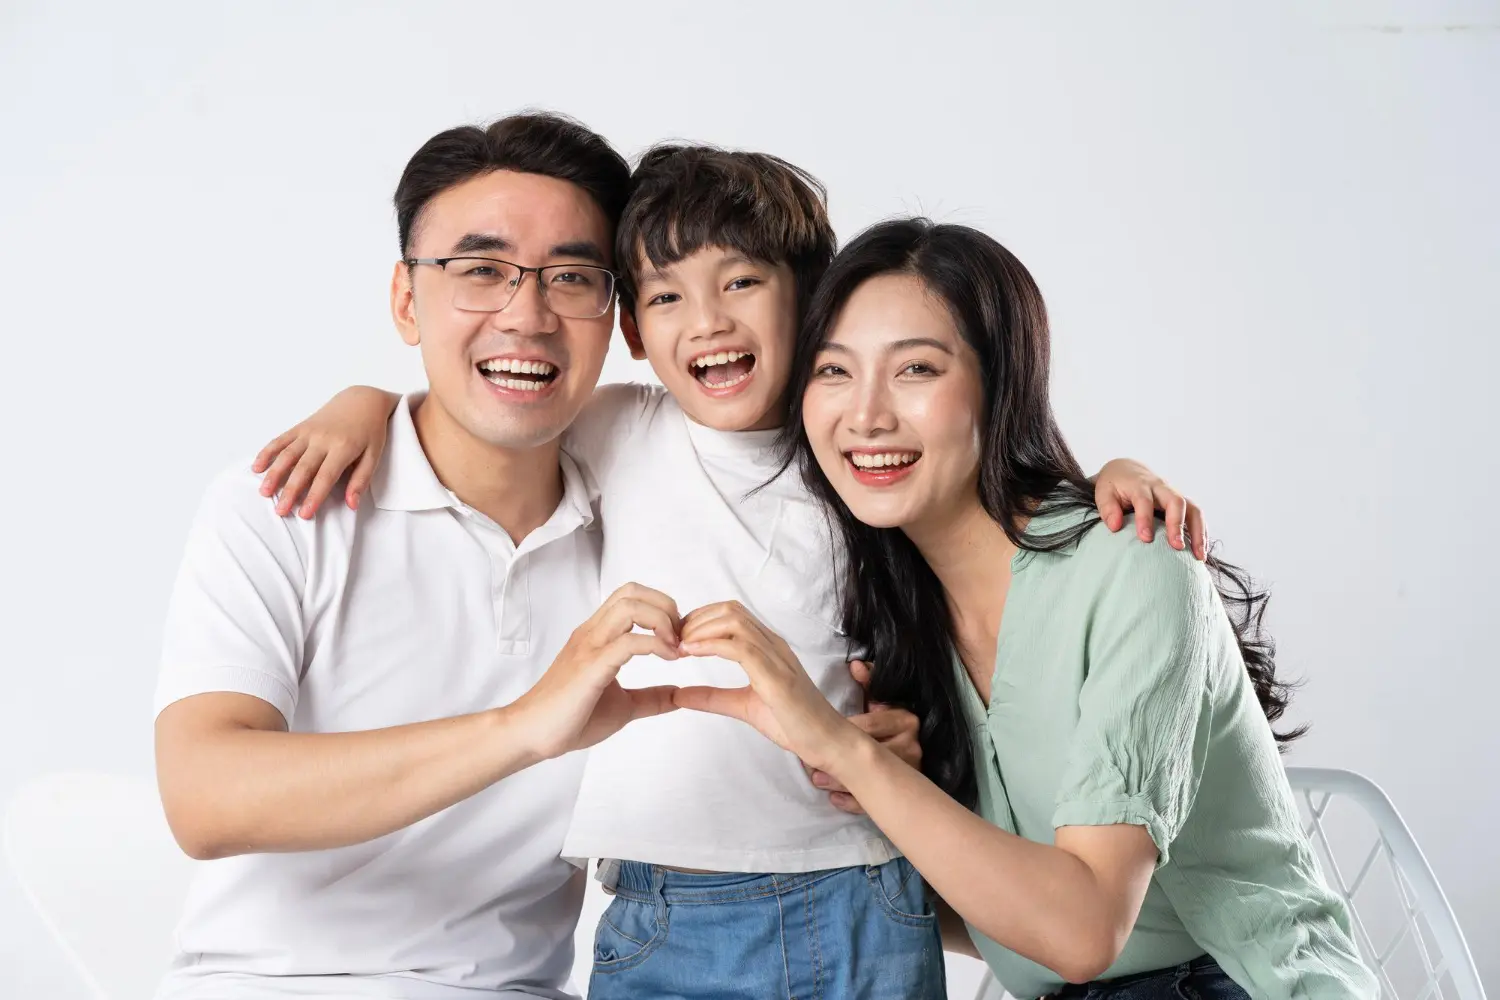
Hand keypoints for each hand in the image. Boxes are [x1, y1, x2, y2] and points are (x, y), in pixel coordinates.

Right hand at [253, 386, 398, 517]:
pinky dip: (267, 452)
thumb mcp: (374, 455)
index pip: (325, 476)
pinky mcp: (300, 426)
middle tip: (280, 510)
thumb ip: (361, 480)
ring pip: (287, 454)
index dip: (314, 496)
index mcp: (343, 447)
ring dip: (274, 474)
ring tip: (264, 492)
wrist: (362, 400)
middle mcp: (323, 439)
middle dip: (290, 491)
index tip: (304, 514)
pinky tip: (257, 467)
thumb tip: (351, 504)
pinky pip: (280, 440)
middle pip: (303, 468)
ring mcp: (309, 431)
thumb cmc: (370, 431)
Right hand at [514, 583, 683, 759]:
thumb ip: (650, 697)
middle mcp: (592, 633)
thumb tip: (679, 695)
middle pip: (632, 591)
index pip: (631, 596)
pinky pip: (628, 642)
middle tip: (681, 638)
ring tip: (674, 648)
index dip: (663, 609)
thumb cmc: (569, 719)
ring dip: (662, 621)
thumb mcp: (623, 706)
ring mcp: (589, 647)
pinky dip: (655, 645)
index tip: (679, 639)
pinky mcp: (590, 667)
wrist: (530, 735)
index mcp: (597, 635)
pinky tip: (667, 660)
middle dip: (666, 607)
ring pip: (630, 606)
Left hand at [673, 602, 861, 773]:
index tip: (679, 638)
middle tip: (675, 641)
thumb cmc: (794, 723)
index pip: (731, 613)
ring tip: (681, 647)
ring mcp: (776, 657)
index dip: (700, 618)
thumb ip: (713, 698)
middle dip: (696, 619)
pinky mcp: (776, 676)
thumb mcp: (743, 706)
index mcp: (767, 647)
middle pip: (730, 609)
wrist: (827, 741)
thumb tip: (679, 694)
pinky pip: (740, 647)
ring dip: (701, 629)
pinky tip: (693, 653)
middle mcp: (772, 644)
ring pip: (734, 621)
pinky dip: (711, 645)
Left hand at [812, 659, 921, 813]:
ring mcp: (911, 771)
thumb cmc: (885, 721)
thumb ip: (867, 683)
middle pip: (869, 757)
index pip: (868, 726)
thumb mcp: (878, 700)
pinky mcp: (904, 793)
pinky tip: (835, 799)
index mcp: (905, 720)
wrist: (906, 749)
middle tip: (812, 769)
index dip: (841, 732)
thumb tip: (855, 665)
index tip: (819, 736)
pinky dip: (853, 802)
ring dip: (842, 784)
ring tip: (818, 781)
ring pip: (873, 781)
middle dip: (838, 763)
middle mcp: (912, 746)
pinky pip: (877, 800)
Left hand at [1093, 458, 1205, 559]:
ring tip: (1199, 556)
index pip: (1144, 500)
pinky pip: (1196, 515)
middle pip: (1176, 501)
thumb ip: (1108, 509)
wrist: (1127, 470)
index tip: (1146, 539)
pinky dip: (1201, 533)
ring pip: (1192, 508)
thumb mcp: (1103, 493)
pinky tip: (1200, 552)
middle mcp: (1160, 487)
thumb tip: (1115, 526)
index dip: (1145, 519)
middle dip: (1178, 524)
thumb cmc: (1114, 486)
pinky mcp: (1181, 502)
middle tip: (1177, 547)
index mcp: (1139, 485)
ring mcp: (1173, 494)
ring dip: (1198, 532)